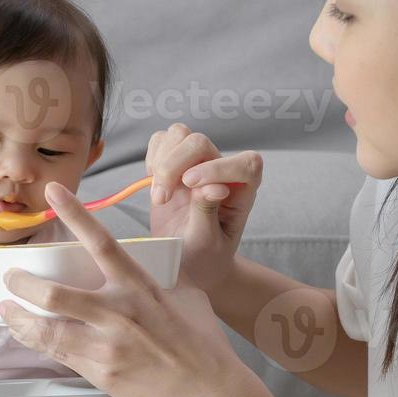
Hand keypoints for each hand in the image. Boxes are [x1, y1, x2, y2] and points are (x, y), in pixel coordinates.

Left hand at [0, 181, 262, 396]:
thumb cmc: (205, 345)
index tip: (54, 192)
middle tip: (10, 276)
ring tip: (5, 307)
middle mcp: (119, 312)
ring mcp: (107, 345)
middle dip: (22, 282)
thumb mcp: (188, 296)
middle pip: (54, 292)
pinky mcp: (101, 373)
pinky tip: (23, 334)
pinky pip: (56, 353)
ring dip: (17, 316)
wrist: (213, 394)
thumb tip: (148, 264)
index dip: (75, 213)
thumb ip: (160, 277)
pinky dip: (34, 340)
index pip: (101, 242)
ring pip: (46, 327)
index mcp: (140, 286)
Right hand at [146, 122, 261, 293]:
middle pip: (199, 142)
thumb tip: (212, 186)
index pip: (246, 163)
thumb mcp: (207, 243)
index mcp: (243, 190)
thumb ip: (208, 213)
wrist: (185, 262)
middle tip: (161, 200)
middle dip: (174, 166)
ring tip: (158, 196)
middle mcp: (222, 171)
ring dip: (161, 162)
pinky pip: (161, 141)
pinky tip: (153, 186)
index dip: (217, 168)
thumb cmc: (203, 256)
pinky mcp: (174, 164)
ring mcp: (197, 164)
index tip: (191, 187)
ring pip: (179, 134)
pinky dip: (151, 159)